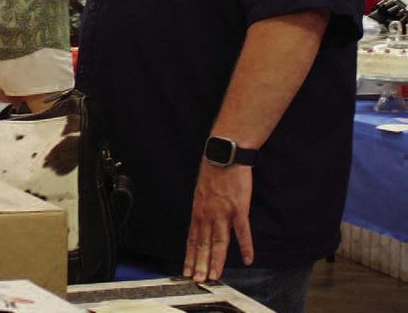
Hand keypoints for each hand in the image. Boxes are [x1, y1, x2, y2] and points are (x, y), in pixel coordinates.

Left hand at [183, 161, 253, 281]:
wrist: (225, 155)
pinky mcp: (239, 209)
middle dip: (200, 264)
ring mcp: (223, 212)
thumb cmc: (213, 171)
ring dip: (217, 261)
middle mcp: (207, 214)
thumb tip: (201, 222)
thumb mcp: (200, 191)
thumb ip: (202, 209)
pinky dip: (246, 247)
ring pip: (219, 242)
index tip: (187, 270)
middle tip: (197, 280)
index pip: (191, 238)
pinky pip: (243, 232)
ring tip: (215, 277)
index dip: (189, 256)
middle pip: (202, 244)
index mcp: (198, 211)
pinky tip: (248, 260)